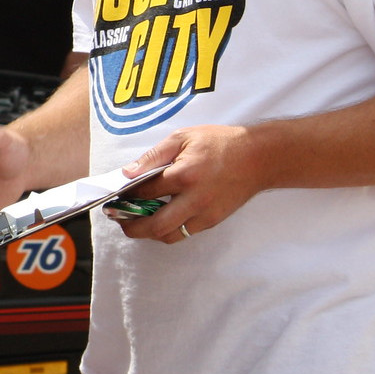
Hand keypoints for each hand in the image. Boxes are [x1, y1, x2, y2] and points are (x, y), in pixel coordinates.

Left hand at [105, 125, 266, 243]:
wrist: (258, 158)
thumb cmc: (219, 143)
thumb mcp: (183, 137)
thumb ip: (153, 156)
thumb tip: (128, 173)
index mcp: (184, 174)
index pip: (145, 191)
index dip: (127, 196)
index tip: (116, 197)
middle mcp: (194, 199)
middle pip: (156, 225)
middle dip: (132, 227)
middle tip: (120, 221)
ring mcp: (205, 213)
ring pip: (170, 236)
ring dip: (150, 232)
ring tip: (138, 222)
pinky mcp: (213, 221)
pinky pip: (185, 233)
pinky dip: (169, 230)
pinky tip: (161, 218)